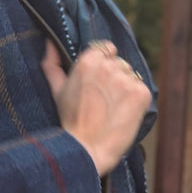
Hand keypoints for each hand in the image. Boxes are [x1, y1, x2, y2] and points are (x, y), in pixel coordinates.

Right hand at [41, 39, 151, 175]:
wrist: (87, 149)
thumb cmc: (70, 120)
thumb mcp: (56, 90)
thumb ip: (52, 63)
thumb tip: (50, 44)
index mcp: (88, 61)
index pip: (105, 48)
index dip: (102, 63)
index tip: (96, 80)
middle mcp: (109, 66)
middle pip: (118, 62)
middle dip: (113, 76)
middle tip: (101, 98)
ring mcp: (127, 79)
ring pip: (130, 75)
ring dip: (124, 87)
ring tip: (111, 107)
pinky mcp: (141, 93)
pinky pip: (140, 88)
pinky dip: (134, 99)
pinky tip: (121, 112)